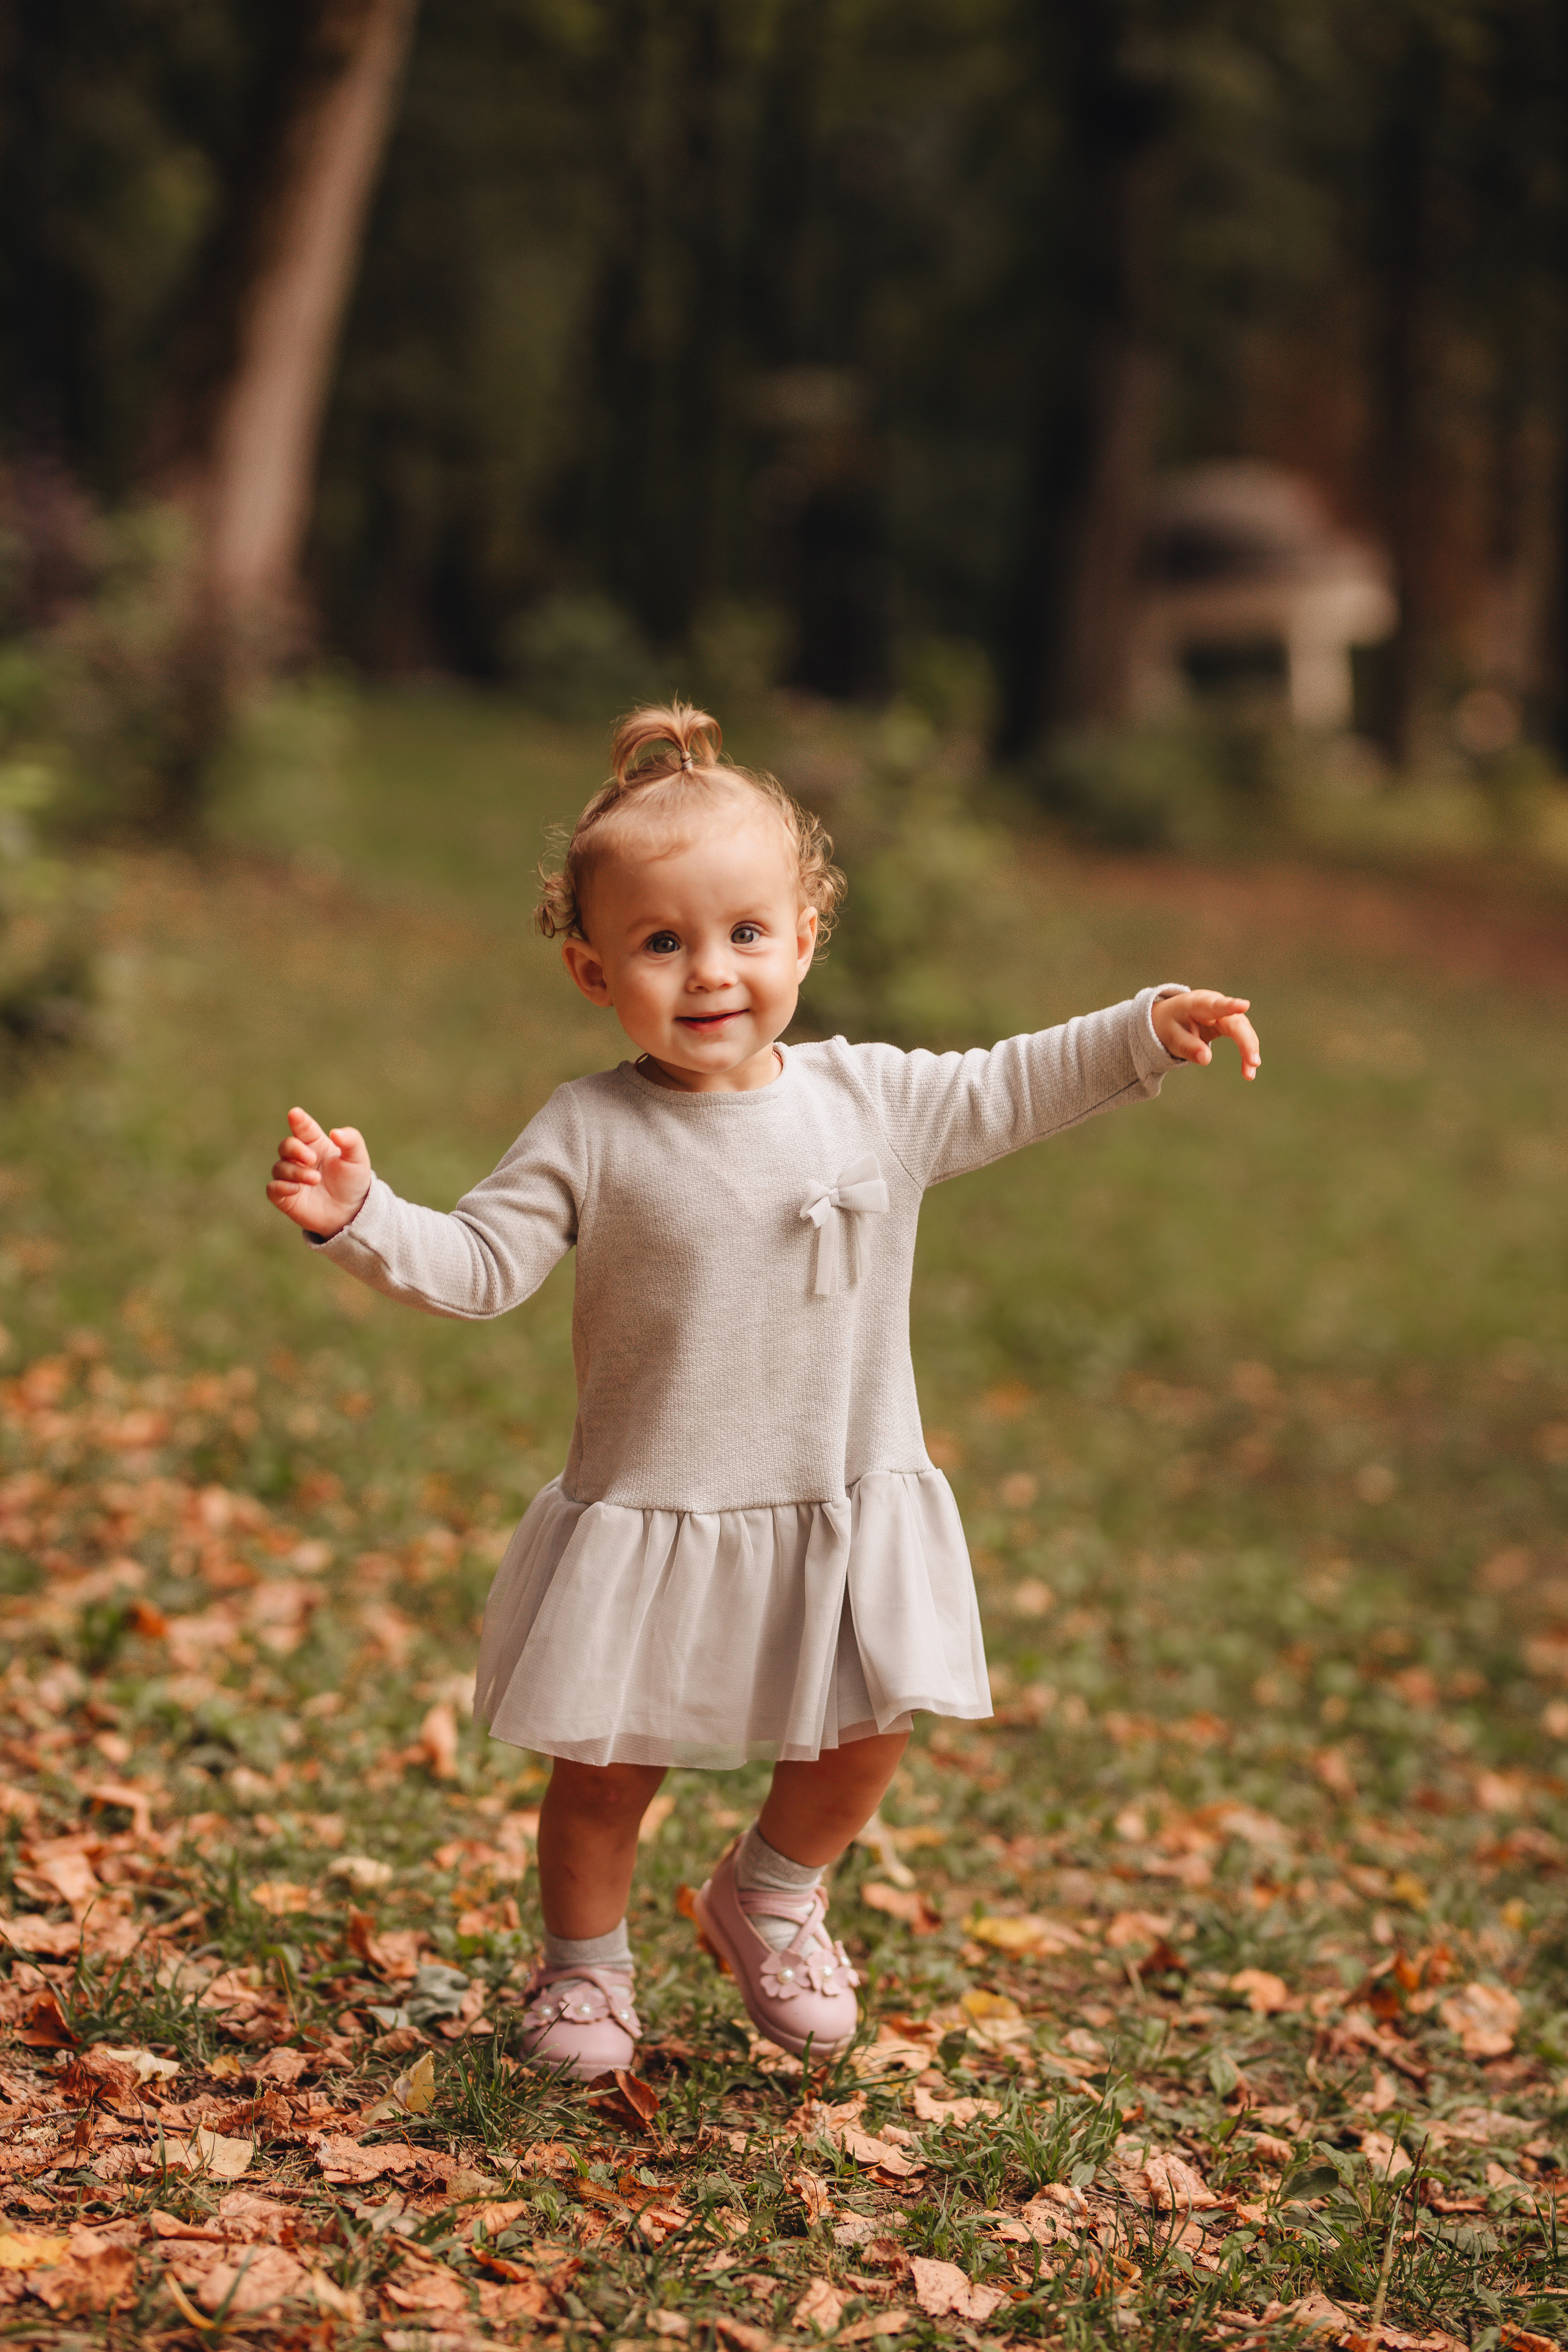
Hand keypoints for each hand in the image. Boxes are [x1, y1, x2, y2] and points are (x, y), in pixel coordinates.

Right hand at [266, 1107, 373, 1234]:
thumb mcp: (357, 1159)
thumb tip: (335, 1132)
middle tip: (311, 1159)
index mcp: (315, 1144)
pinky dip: (281, 1186)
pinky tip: (296, 1189)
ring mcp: (291, 1177)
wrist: (351, 1212)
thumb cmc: (353, 1181)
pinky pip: (272, 1188)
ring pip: (279, 1167)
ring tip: (315, 1179)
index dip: (298, 1120)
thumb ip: (351, 1141)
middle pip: (286, 1145)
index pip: (302, 1127)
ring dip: (296, 1172)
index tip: (295, 1114)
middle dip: (295, 1149)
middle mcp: (299, 1158)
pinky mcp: (285, 1196)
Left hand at [1152, 990, 1260, 1080]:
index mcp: (1196, 1004)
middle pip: (1235, 1021)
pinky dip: (1246, 1053)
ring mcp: (1224, 1013)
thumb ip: (1187, 1047)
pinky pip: (1242, 1037)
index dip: (1229, 1006)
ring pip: (1243, 1030)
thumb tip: (1206, 1059)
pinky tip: (1248, 1070)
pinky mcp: (1228, 1023)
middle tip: (1253, 1063)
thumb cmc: (1169, 1025)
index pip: (1214, 1005)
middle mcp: (1215, 1005)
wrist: (1170, 1017)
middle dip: (1246, 1041)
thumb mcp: (1171, 1037)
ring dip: (1249, 1050)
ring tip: (1249, 1074)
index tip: (1244, 1005)